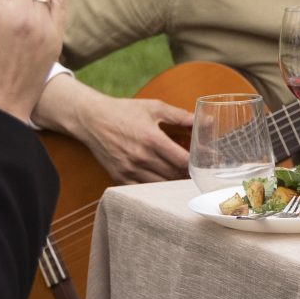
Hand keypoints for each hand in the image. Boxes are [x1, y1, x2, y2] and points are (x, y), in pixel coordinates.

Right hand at [42, 79, 191, 181]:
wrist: (91, 119)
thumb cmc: (123, 111)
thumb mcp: (153, 107)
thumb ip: (179, 115)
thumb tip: (203, 120)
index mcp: (151, 139)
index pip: (182, 160)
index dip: (197, 164)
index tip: (208, 165)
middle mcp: (141, 157)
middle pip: (174, 174)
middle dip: (189, 175)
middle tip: (200, 173)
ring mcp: (129, 169)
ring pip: (160, 185)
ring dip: (174, 184)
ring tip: (186, 180)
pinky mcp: (120, 177)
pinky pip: (143, 190)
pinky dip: (155, 189)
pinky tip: (164, 185)